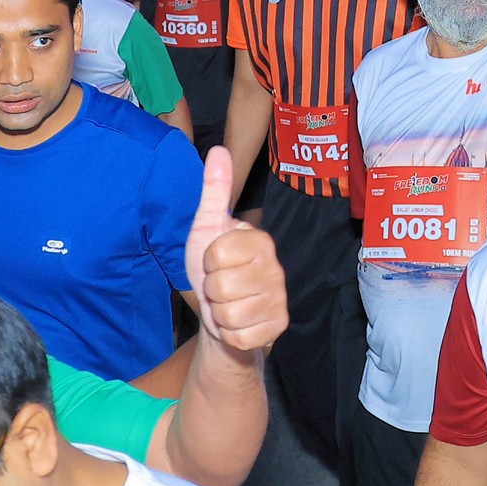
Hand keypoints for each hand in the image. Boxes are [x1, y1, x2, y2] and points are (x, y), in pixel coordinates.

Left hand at [185, 148, 285, 352]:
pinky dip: (230, 333)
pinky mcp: (277, 327)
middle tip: (221, 286)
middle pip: (221, 286)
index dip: (207, 261)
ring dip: (220, 313)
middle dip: (212, 290)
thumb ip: (214, 191)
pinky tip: (238, 322)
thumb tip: (219, 150)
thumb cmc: (215, 268)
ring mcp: (279, 299)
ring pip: (229, 314)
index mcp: (259, 240)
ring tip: (228, 303)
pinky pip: (239, 335)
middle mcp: (276, 268)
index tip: (216, 261)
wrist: (222, 314)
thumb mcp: (207, 228)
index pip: (216, 254)